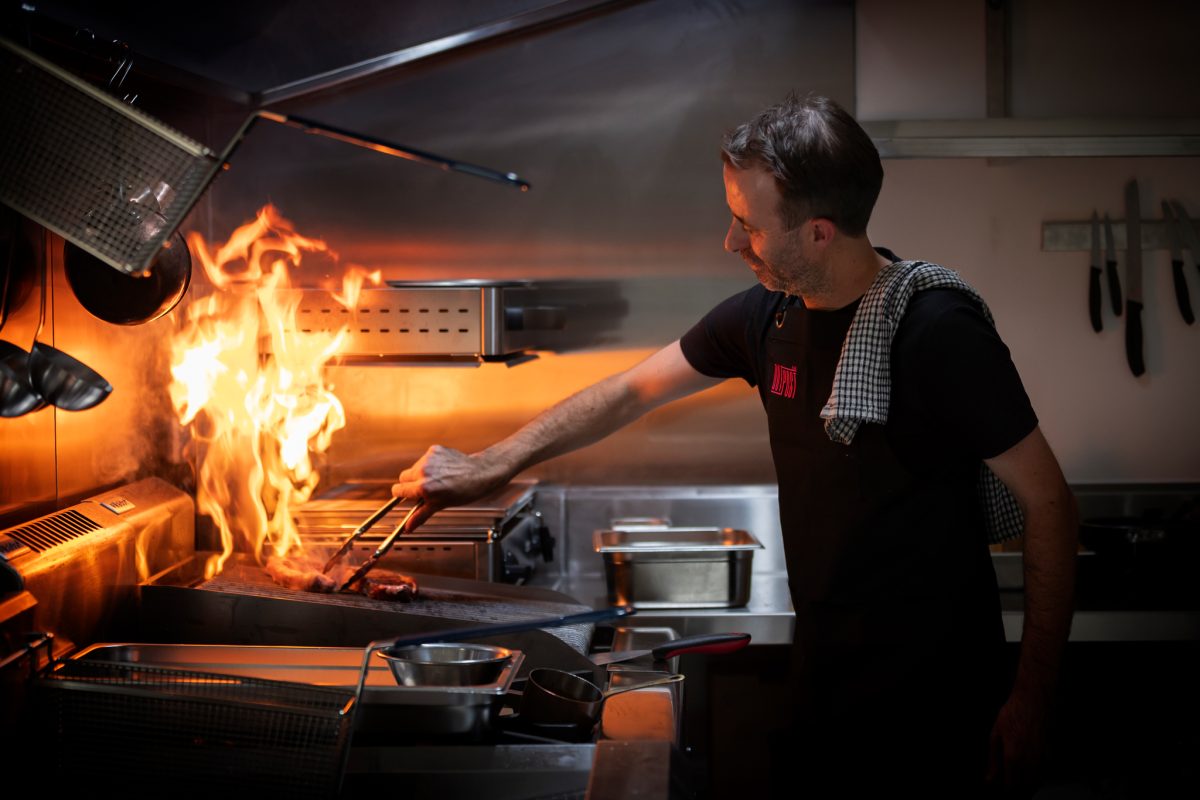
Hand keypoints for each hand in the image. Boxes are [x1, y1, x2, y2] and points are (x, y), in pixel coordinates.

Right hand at [391, 445, 510, 524]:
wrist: (480, 473)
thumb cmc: (464, 491)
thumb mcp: (440, 505)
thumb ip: (421, 515)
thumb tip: (408, 527)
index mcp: (424, 487)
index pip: (398, 490)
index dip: (401, 494)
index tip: (404, 495)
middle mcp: (424, 471)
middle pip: (403, 477)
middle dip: (410, 483)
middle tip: (423, 489)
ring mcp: (429, 459)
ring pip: (414, 467)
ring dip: (420, 473)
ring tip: (437, 479)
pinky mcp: (435, 450)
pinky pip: (425, 458)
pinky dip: (430, 463)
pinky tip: (442, 469)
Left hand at [985, 689, 1050, 794]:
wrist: (1032, 698)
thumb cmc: (1012, 713)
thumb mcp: (995, 734)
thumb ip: (993, 759)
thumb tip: (990, 777)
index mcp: (1013, 756)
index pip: (1012, 784)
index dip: (1007, 789)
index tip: (1004, 789)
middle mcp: (1030, 759)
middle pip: (1029, 786)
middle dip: (1022, 789)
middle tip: (1014, 785)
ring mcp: (1042, 754)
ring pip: (1040, 778)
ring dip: (1031, 781)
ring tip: (1022, 778)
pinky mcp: (1050, 749)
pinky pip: (1047, 767)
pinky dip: (1040, 770)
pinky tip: (1032, 765)